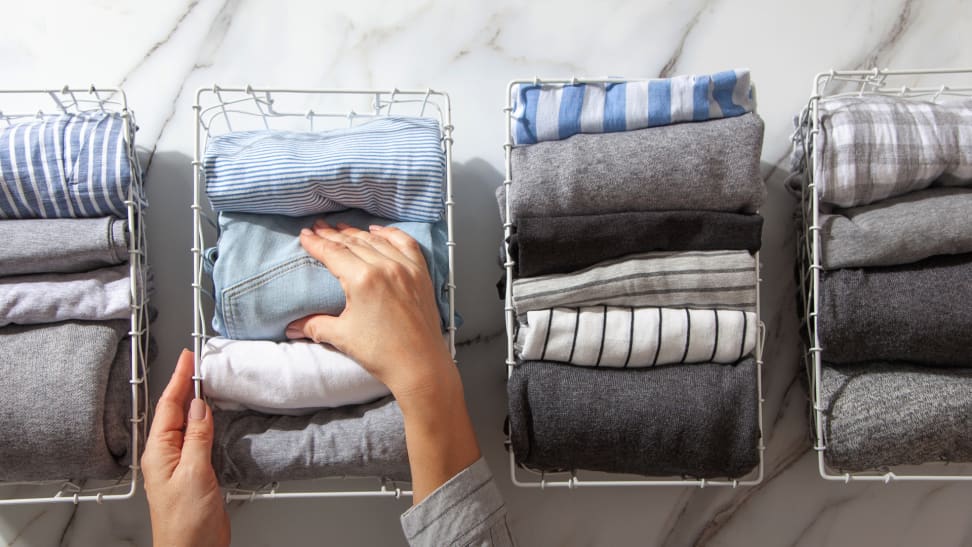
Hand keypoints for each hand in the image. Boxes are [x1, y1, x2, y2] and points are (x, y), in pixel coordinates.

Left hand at [142, 350, 229, 546]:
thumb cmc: (185, 523)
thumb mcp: (193, 473)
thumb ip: (196, 437)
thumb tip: (199, 406)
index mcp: (159, 452)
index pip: (169, 406)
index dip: (179, 379)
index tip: (187, 358)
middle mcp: (166, 456)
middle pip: (175, 412)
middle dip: (184, 385)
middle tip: (195, 363)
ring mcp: (179, 465)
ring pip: (186, 424)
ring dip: (194, 403)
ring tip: (203, 383)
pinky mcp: (194, 474)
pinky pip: (197, 439)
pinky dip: (204, 423)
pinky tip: (211, 419)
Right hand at [285, 220, 453, 399]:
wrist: (420, 366)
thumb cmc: (383, 353)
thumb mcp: (342, 336)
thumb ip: (315, 325)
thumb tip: (293, 327)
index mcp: (363, 279)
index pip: (334, 253)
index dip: (316, 243)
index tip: (305, 235)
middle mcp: (386, 267)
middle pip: (353, 242)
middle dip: (332, 234)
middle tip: (318, 227)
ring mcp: (406, 268)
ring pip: (377, 241)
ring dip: (357, 233)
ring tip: (341, 228)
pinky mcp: (421, 274)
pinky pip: (406, 244)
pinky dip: (391, 234)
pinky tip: (379, 231)